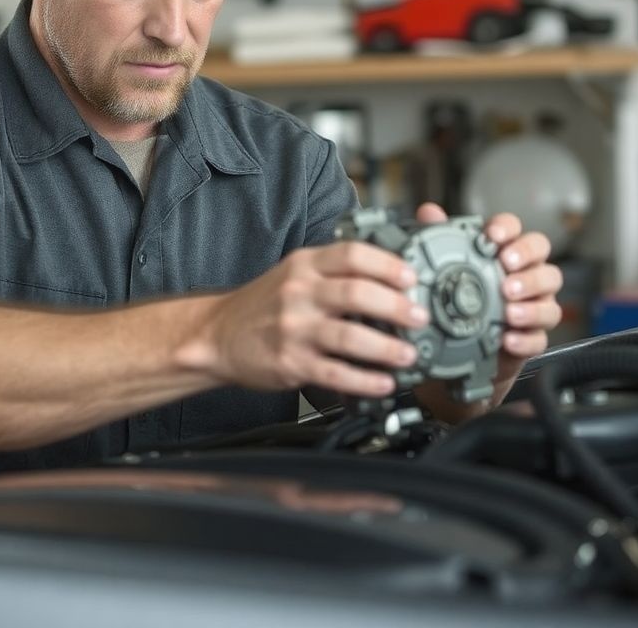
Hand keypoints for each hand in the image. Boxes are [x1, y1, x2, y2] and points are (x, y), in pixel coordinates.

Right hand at [202, 242, 427, 397]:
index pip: (352, 255)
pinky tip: (383, 382)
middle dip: (396, 307)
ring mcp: (294, 329)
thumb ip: (335, 270)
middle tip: (420, 317)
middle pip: (356, 293)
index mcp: (305, 266)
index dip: (387, 265)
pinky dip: (364, 380)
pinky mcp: (290, 362)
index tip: (412, 277)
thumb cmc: (264, 304)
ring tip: (409, 354)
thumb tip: (390, 275)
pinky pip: (335, 373)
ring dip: (386, 348)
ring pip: (349, 336)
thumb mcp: (295, 272)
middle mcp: (299, 293)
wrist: (217, 334)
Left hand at [414, 203, 562, 417]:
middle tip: (506, 271)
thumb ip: (441, 237)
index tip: (492, 235)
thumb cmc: (462, 300)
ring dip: (531, 305)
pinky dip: (525, 339)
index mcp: (508, 254)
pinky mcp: (533, 339)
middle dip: (528, 264)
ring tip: (509, 310)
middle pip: (544, 261)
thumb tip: (429, 212)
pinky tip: (508, 339)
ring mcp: (534, 309)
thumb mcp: (447, 268)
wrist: (461, 350)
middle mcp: (527, 278)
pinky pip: (540, 339)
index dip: (508, 229)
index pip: (517, 231)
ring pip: (550, 302)